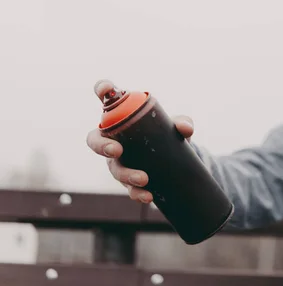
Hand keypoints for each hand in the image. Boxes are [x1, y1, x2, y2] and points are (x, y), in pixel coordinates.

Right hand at [86, 79, 194, 202]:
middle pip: (95, 141)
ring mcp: (118, 162)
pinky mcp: (129, 181)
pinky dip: (137, 193)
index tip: (106, 89)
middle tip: (116, 150)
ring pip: (114, 169)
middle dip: (102, 146)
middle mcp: (113, 139)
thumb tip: (185, 128)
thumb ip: (183, 124)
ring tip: (144, 179)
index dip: (102, 90)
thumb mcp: (177, 128)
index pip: (106, 98)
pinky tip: (148, 196)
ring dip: (127, 174)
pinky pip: (129, 188)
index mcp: (122, 118)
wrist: (177, 160)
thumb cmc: (169, 134)